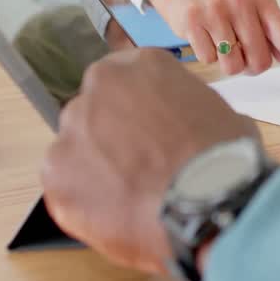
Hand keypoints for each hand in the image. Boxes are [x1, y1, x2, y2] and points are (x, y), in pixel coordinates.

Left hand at [42, 48, 258, 273]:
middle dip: (110, 139)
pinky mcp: (55, 173)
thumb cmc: (224, 159)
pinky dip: (85, 203)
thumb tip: (184, 133)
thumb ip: (185, 113)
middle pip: (95, 113)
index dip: (136, 113)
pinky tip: (116, 215)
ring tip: (130, 199)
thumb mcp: (217, 114)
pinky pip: (65, 188)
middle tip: (138, 169)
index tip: (146, 135)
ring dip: (96, 170)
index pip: (125, 81)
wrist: (208, 202)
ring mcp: (72, 129)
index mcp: (142, 66)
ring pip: (76, 150)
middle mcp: (99, 87)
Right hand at [148, 0, 279, 96]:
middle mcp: (243, 3)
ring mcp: (217, 11)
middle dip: (250, 66)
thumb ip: (270, 33)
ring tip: (221, 44)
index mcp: (264, 2)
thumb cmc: (224, 6)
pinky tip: (203, 37)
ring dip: (227, 63)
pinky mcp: (194, 20)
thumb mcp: (252, 10)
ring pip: (232, 65)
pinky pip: (208, 60)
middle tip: (240, 51)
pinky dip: (206, 56)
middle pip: (259, 61)